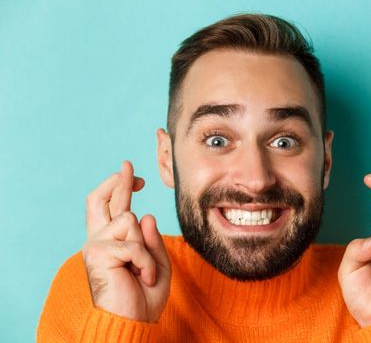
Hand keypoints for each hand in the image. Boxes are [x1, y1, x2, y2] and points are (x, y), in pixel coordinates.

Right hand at [82, 161, 171, 321]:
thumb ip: (152, 241)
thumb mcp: (157, 264)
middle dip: (117, 180)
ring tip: (143, 272)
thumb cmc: (143, 297)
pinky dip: (146, 262)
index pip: (111, 207)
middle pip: (100, 199)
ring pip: (129, 220)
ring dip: (145, 247)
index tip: (136, 177)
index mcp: (112, 241)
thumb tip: (147, 215)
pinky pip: (134, 244)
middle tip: (128, 164)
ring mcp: (97, 245)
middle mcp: (100, 239)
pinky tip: (142, 278)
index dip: (121, 187)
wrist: (132, 322)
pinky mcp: (99, 254)